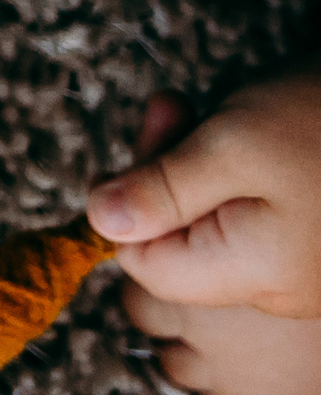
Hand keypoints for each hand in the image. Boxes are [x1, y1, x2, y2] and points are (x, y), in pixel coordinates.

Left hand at [94, 70, 320, 317]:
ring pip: (211, 222)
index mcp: (251, 276)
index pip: (143, 264)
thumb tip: (96, 222)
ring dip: (197, 162)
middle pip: (176, 241)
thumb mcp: (231, 145)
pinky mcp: (313, 247)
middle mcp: (276, 289)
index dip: (126, 202)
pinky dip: (236, 171)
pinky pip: (250, 216)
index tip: (149, 135)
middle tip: (173, 105)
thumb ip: (160, 190)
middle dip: (162, 168)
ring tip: (218, 112)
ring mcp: (300, 273)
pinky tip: (253, 131)